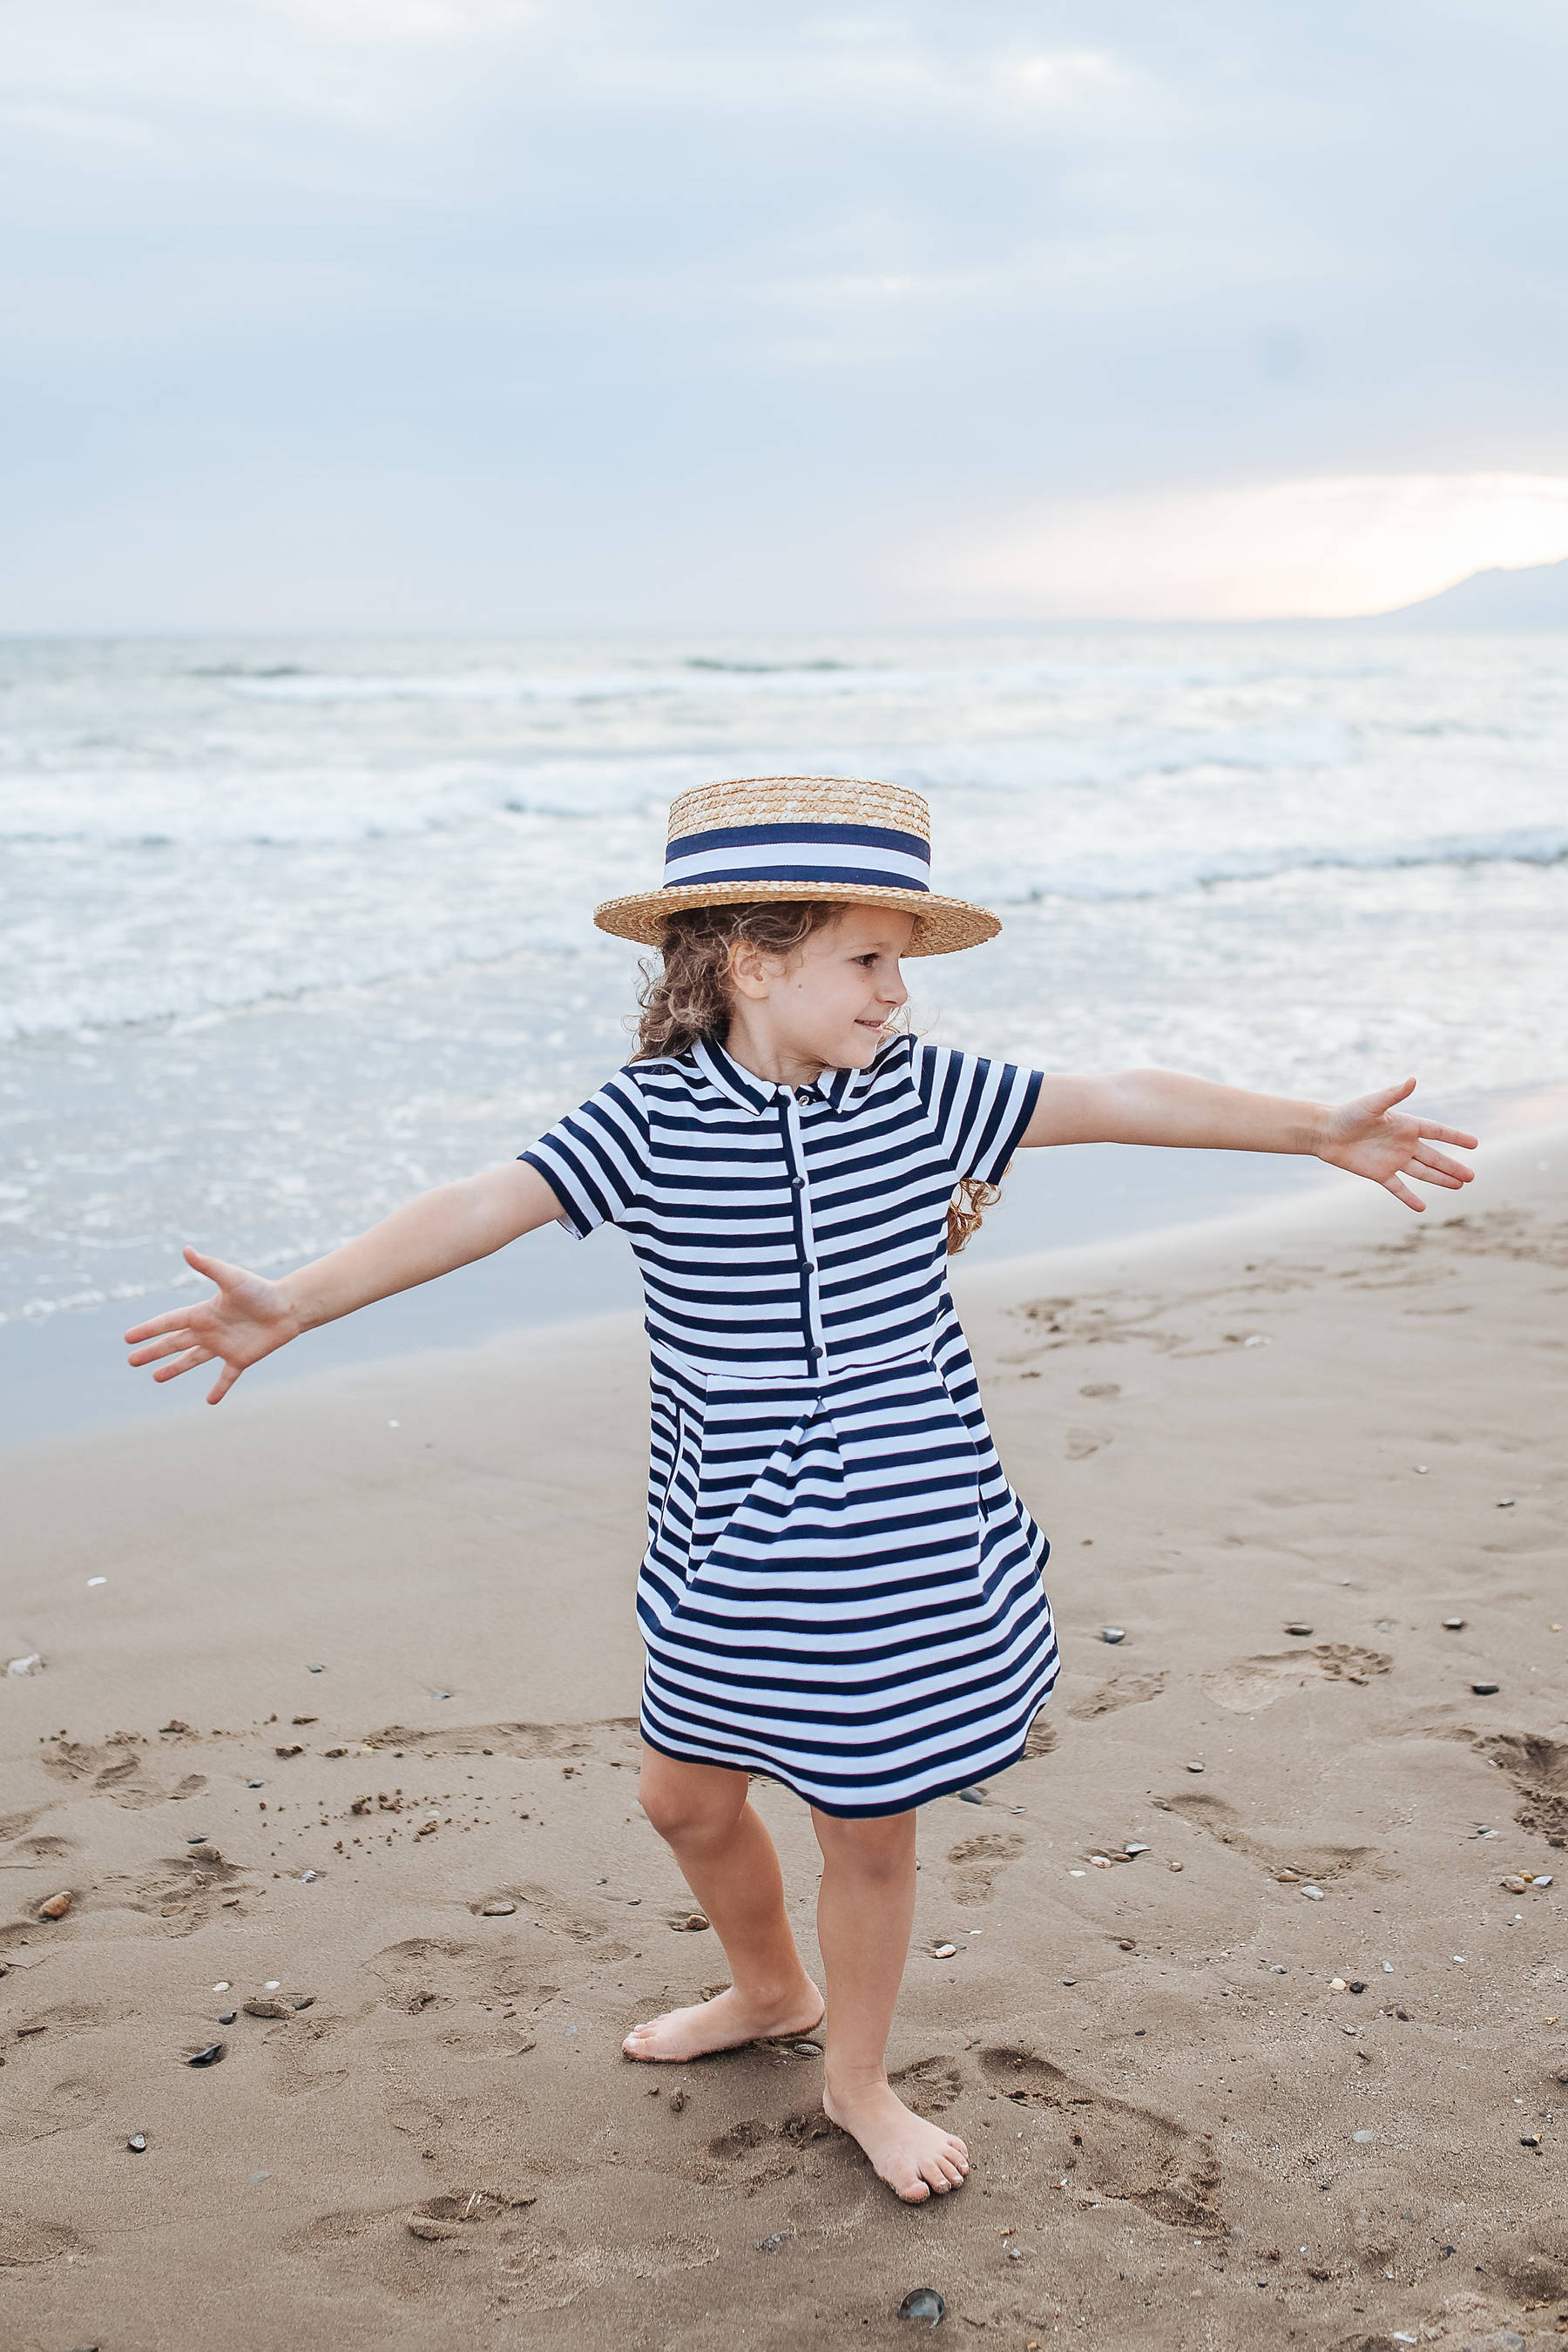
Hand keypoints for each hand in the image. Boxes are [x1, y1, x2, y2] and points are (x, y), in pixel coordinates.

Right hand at [124, 1247, 301, 1403]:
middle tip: (131, 1361)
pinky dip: (219, 1388)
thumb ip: (209, 1267)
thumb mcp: (232, 1278)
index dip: (148, 1330)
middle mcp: (209, 1330)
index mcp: (203, 1313)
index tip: (127, 1338)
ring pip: (192, 1360)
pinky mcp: (241, 1359)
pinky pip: (226, 1377)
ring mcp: (223, 1346)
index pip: (168, 1322)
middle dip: (153, 1351)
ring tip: (155, 1377)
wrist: (289, 1306)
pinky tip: (210, 1401)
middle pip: (174, 1343)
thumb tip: (186, 1249)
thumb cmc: (260, 1290)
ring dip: (174, 1369)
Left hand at [1313, 1079, 1476, 1211]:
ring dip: (1440, 1180)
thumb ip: (1394, 1094)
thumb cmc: (1349, 1114)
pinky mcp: (1379, 1173)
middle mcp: (1403, 1144)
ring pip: (1423, 1172)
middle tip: (1472, 1177)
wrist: (1325, 1132)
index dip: (1455, 1137)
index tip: (1474, 1144)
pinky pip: (1398, 1187)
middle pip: (1434, 1157)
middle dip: (1453, 1167)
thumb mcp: (1373, 1103)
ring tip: (1459, 1186)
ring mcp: (1393, 1160)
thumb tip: (1413, 1080)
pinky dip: (1409, 1197)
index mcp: (1406, 1125)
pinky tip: (1422, 1207)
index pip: (1437, 1132)